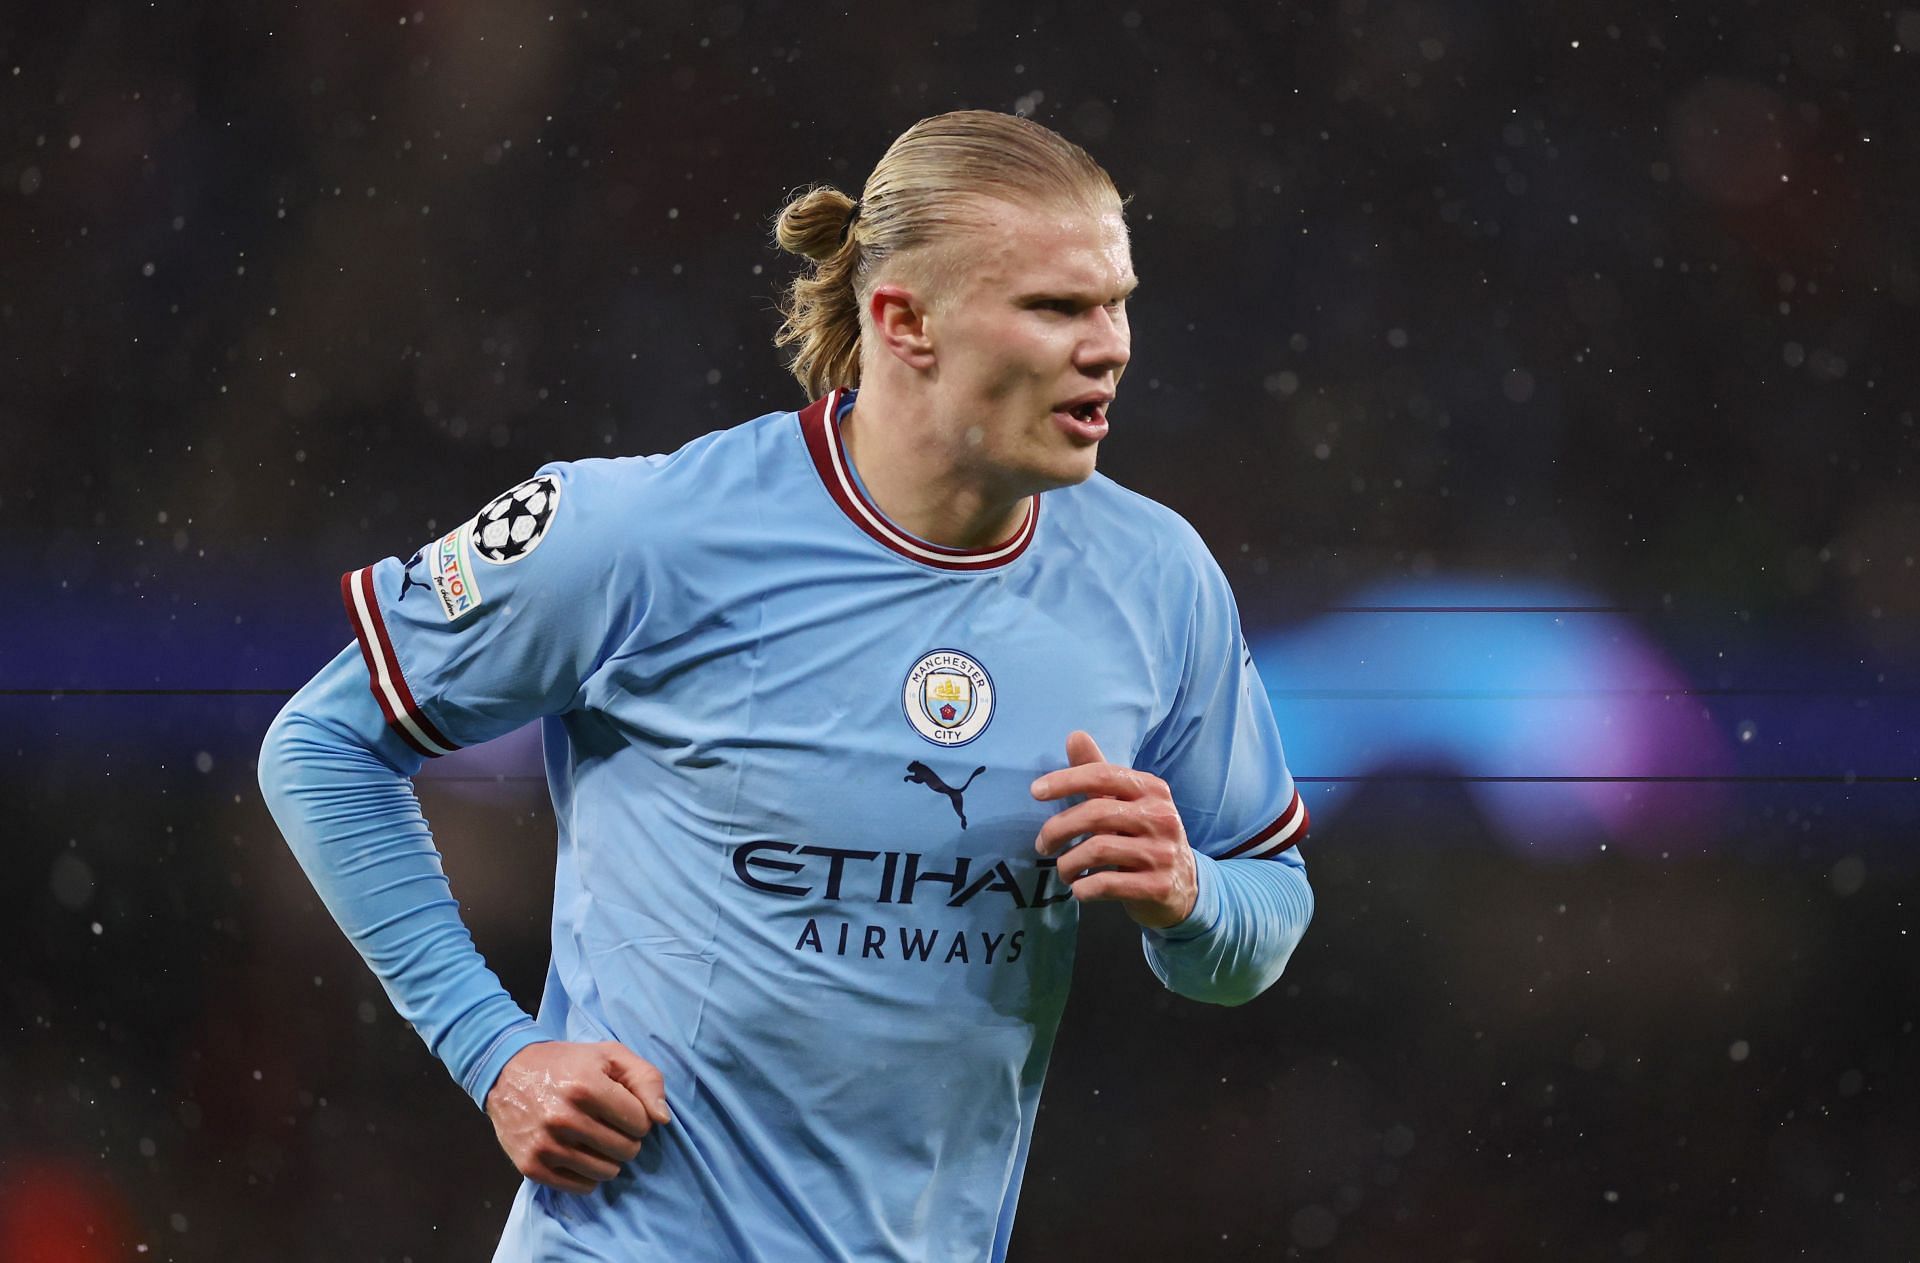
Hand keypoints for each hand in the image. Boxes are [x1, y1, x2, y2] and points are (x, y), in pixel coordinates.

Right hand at [484, 1041, 672, 1193]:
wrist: (507, 1073)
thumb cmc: (567, 1063)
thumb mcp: (610, 1055)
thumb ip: (646, 1079)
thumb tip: (662, 1120)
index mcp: (585, 1087)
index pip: (641, 1123)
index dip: (638, 1116)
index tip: (624, 1108)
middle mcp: (564, 1118)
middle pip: (626, 1150)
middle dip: (626, 1139)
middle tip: (610, 1125)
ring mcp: (546, 1145)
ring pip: (607, 1172)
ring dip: (609, 1158)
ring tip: (596, 1139)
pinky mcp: (532, 1166)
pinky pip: (582, 1187)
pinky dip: (588, 1175)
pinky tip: (580, 1153)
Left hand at [1030, 730, 1197, 929]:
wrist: (1184, 886)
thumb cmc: (1144, 837)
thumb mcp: (1126, 803)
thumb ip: (1099, 772)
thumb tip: (1074, 735)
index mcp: (1152, 790)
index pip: (1103, 775)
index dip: (1065, 780)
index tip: (1035, 792)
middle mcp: (1161, 817)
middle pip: (1095, 814)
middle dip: (1057, 830)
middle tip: (1042, 845)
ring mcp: (1162, 853)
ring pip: (1096, 851)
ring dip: (1067, 863)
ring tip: (1063, 870)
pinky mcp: (1159, 886)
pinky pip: (1106, 884)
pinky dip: (1083, 888)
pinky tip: (1079, 888)